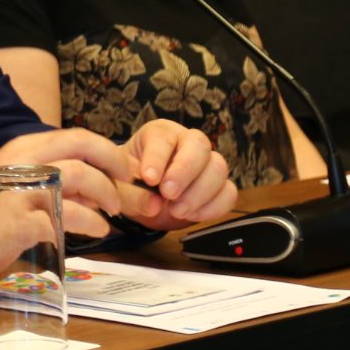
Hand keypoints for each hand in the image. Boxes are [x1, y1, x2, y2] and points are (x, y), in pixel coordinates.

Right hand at [0, 127, 136, 249]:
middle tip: (122, 195)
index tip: (125, 171)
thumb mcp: (16, 177)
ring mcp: (20, 190)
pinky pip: (62, 221)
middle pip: (82, 155)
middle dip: (112, 174)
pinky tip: (92, 234)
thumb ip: (52, 177)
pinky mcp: (17, 222)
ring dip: (103, 201)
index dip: (109, 152)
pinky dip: (86, 227)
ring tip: (108, 219)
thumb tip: (97, 187)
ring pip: (77, 182)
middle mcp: (24, 163)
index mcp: (26, 148)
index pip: (78, 137)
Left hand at [113, 118, 236, 227]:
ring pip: (218, 168)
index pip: (164, 137)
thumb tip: (154, 205)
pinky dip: (213, 207)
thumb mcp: (121, 189)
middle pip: (199, 145)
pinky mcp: (218, 187)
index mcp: (160, 134)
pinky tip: (192, 215)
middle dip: (185, 172)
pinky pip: (228, 193)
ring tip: (176, 211)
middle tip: (168, 194)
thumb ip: (133, 196)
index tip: (149, 179)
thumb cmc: (129, 185)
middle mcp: (186, 143)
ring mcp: (206, 164)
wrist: (141, 200)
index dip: (157, 158)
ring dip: (199, 193)